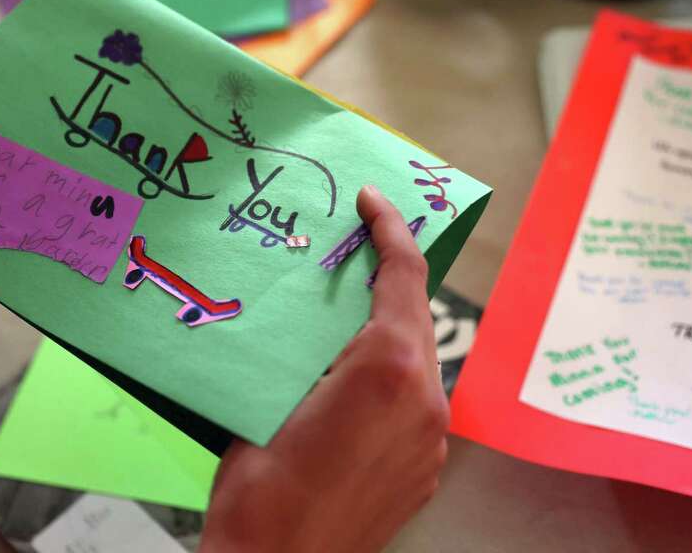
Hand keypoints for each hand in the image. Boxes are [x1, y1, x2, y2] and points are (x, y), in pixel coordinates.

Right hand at [201, 185, 447, 552]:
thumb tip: (314, 316)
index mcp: (388, 368)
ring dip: (390, 332)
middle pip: (416, 316)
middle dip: (388, 279)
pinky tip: (354, 384)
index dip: (389, 229)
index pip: (403, 276)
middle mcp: (426, 400)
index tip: (373, 201)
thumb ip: (308, 349)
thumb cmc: (258, 490)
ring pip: (419, 361)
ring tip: (348, 323)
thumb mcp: (269, 395)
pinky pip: (418, 404)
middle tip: (355, 252)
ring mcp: (432, 441)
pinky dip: (393, 380)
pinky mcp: (426, 471)